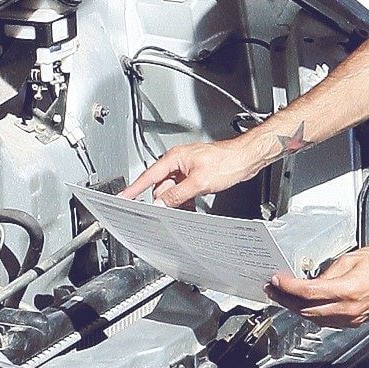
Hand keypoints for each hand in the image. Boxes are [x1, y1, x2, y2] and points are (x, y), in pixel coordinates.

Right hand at [123, 137, 270, 206]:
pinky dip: (184, 199)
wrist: (246, 158)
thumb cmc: (227, 162)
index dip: (134, 188)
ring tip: (187, 206)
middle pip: (160, 186)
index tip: (123, 197)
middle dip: (164, 199)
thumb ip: (176, 194)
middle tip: (168, 210)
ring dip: (177, 200)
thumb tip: (160, 203)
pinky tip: (192, 204)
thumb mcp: (198, 182)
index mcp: (174, 158)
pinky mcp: (195, 174)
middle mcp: (178, 162)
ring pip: (172, 189)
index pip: (148, 176)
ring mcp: (187, 168)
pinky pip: (182, 189)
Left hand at [266, 244, 368, 327]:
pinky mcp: (356, 321)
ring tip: (285, 297)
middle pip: (307, 309)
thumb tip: (312, 279)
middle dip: (286, 299)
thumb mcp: (351, 258)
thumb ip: (328, 271)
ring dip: (298, 308)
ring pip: (315, 318)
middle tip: (274, 290)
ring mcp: (353, 318)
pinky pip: (328, 321)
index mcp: (347, 289)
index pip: (307, 291)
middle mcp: (349, 308)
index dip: (287, 287)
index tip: (276, 281)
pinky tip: (307, 305)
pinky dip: (314, 314)